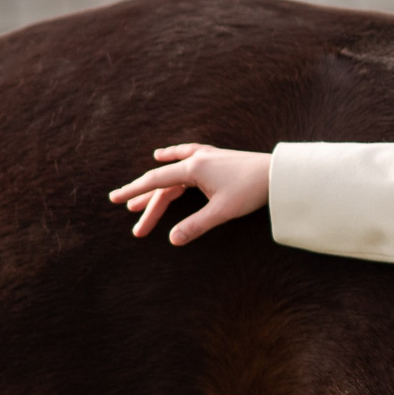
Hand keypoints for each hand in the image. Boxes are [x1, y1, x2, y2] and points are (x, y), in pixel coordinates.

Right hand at [109, 144, 273, 245]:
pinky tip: (162, 154)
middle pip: (165, 183)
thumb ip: (196, 225)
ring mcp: (207, 157)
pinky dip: (173, 158)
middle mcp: (197, 159)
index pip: (156, 181)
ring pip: (174, 174)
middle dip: (148, 203)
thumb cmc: (252, 190)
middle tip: (134, 223)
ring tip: (138, 203)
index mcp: (194, 169)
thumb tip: (172, 240)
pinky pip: (187, 156)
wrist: (279, 173)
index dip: (134, 191)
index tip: (114, 198)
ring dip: (158, 190)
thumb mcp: (222, 211)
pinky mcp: (216, 158)